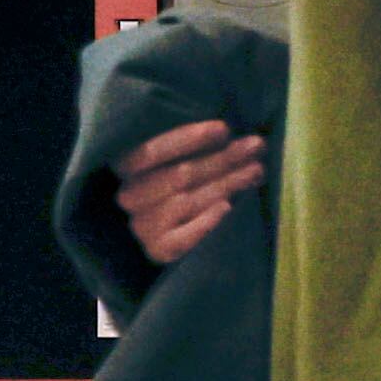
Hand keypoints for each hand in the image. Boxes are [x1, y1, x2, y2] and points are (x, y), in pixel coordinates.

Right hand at [113, 117, 266, 267]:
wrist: (156, 230)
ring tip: (256, 171)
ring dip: (226, 185)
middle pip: (179, 176)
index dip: (188, 139)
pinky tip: (228, 208)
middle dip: (222, 159)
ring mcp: (142, 226)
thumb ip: (189, 147)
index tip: (224, 129)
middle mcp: (128, 196)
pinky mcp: (158, 250)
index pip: (152, 150)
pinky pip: (184, 238)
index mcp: (124, 166)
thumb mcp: (168, 159)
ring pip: (187, 202)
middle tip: (256, 146)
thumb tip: (226, 131)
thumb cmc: (167, 183)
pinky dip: (206, 222)